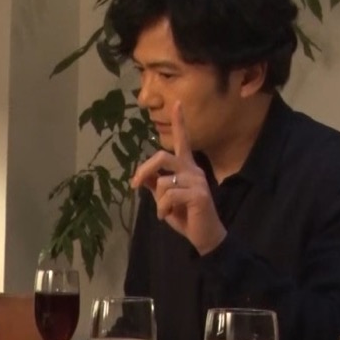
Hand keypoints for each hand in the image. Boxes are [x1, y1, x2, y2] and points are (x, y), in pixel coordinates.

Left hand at [130, 102, 226, 254]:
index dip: (179, 122)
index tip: (177, 103)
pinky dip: (162, 210)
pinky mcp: (199, 195)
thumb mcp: (165, 199)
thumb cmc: (184, 216)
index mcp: (186, 168)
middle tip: (134, 183)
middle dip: (144, 169)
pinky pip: (168, 197)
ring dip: (158, 201)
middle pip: (162, 157)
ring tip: (164, 211)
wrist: (204, 236)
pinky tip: (167, 217)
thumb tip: (141, 177)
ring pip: (163, 182)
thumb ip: (155, 185)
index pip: (183, 141)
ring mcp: (197, 181)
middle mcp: (193, 170)